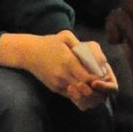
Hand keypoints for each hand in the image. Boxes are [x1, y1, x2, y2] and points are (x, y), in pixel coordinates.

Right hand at [0, 31, 115, 101]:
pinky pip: (71, 95)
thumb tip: (93, 55)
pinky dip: (80, 94)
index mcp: (68, 61)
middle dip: (96, 88)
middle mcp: (63, 75)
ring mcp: (58, 83)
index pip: (88, 77)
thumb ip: (81, 45)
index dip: (98, 79)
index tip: (103, 75)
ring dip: (88, 93)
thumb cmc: (50, 42)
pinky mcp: (55, 88)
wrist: (29, 53)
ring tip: (95, 87)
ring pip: (78, 94)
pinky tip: (85, 88)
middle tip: (103, 83)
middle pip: (85, 88)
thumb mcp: (65, 36)